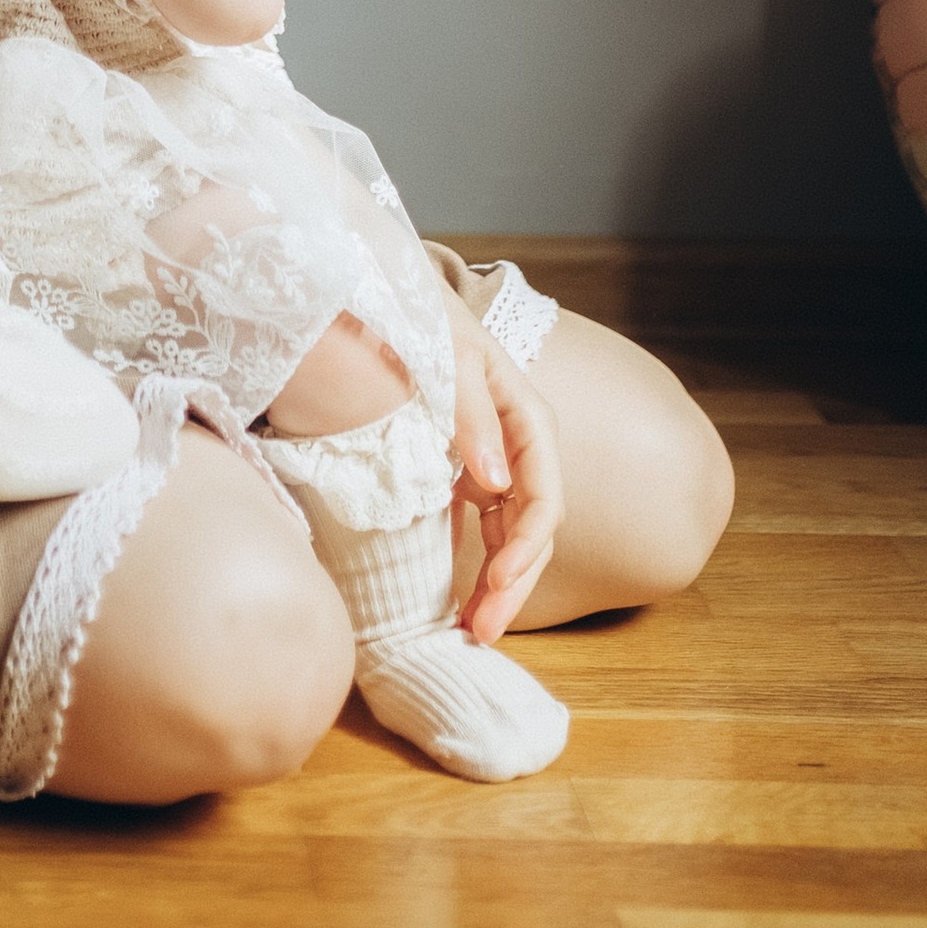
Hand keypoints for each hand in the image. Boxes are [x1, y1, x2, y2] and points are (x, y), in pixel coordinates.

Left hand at [445, 293, 561, 642]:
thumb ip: (472, 413)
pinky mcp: (464, 473)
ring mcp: (492, 462)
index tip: (497, 581)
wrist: (383, 295)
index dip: (526, 545)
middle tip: (484, 632)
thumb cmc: (419, 317)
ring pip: (508, 537)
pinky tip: (458, 602)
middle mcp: (517, 446)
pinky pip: (479, 528)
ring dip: (497, 586)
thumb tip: (496, 481)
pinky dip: (472, 564)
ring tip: (474, 632)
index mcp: (526, 417)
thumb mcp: (446, 354)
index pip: (543, 496)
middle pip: (531, 528)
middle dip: (513, 584)